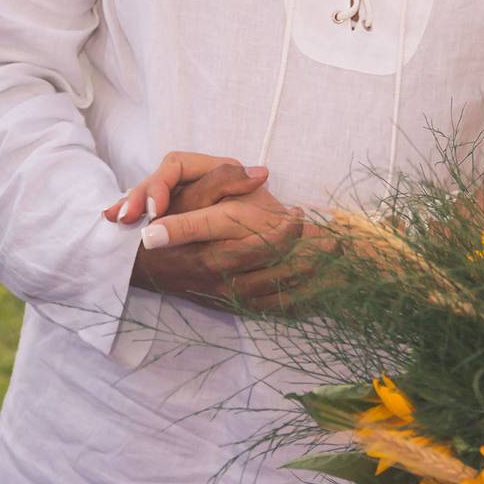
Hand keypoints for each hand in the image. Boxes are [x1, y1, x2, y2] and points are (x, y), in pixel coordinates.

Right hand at [105, 152, 314, 310]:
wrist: (147, 264)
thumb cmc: (170, 221)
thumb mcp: (189, 194)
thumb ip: (222, 179)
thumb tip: (261, 172)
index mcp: (209, 250)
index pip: (256, 245)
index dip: (285, 232)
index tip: (300, 215)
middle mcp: (220, 278)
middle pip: (274, 272)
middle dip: (309, 256)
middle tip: (333, 241)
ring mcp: (228, 295)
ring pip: (277, 294)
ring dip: (310, 280)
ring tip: (336, 264)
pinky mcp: (234, 307)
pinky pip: (273, 310)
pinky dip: (300, 301)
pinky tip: (320, 288)